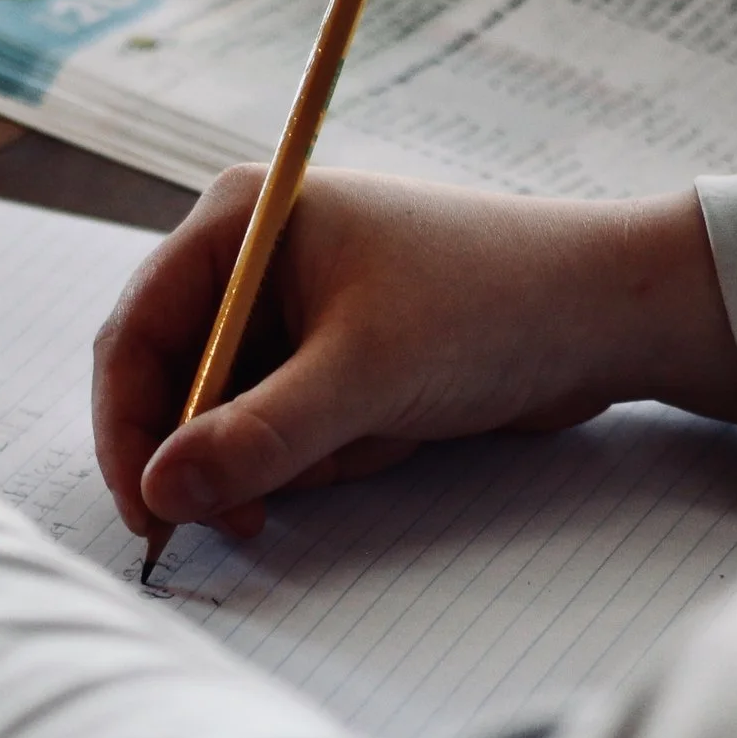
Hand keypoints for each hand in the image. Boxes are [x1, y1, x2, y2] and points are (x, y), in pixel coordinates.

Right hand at [93, 168, 736, 537]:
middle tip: (246, 517)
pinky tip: (395, 434)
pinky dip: (330, 456)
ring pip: (235, 422)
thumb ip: (256, 439)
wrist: (607, 318)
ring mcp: (295, 312)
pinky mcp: (334, 359)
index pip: (139, 332)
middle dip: (218, 454)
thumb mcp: (364, 377)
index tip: (148, 511)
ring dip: (291, 458)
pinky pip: (289, 433)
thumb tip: (161, 493)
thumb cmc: (490, 307)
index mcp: (243, 220)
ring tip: (371, 439)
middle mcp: (256, 259)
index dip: (130, 428)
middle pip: (178, 384)